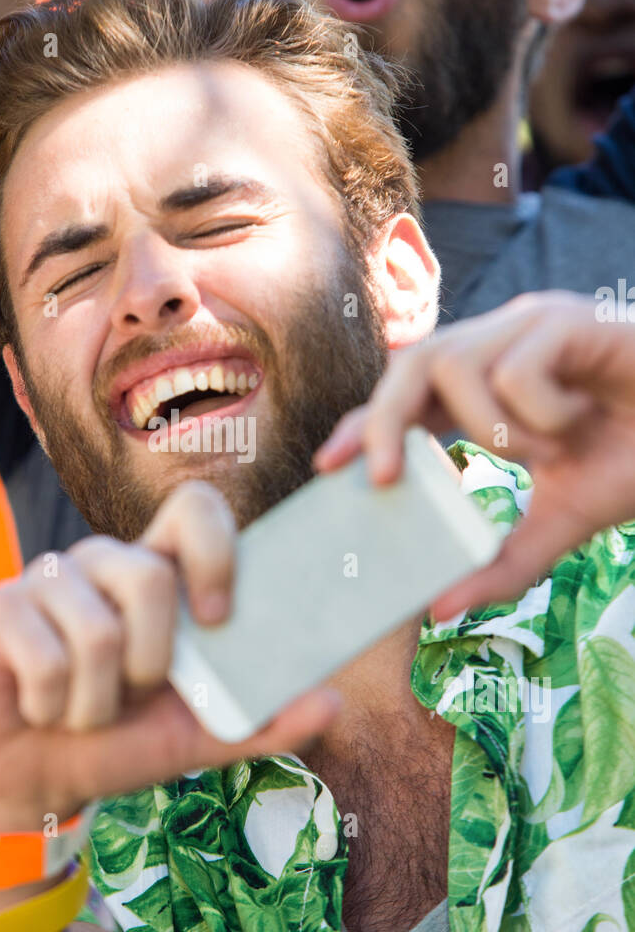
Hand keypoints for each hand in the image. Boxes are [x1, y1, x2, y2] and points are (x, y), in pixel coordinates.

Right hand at [0, 480, 342, 837]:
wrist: (33, 783)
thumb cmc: (117, 743)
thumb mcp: (196, 738)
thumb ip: (262, 721)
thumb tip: (332, 702)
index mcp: (156, 575)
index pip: (194, 509)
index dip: (215, 549)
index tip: (220, 618)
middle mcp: (104, 564)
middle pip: (148, 572)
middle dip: (152, 658)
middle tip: (135, 692)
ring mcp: (47, 580)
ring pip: (98, 630)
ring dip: (98, 702)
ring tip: (84, 712)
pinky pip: (48, 658)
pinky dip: (55, 707)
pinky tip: (42, 708)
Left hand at [314, 291, 634, 619]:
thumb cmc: (631, 460)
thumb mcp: (560, 522)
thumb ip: (503, 563)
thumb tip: (439, 612)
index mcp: (486, 383)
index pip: (405, 396)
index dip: (364, 425)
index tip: (327, 467)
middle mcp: (498, 343)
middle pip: (410, 365)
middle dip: (384, 422)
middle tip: (384, 481)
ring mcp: (531, 324)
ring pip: (460, 368)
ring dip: (495, 431)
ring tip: (550, 451)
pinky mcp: (569, 318)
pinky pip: (518, 370)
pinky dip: (542, 415)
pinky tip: (578, 423)